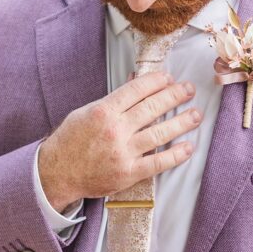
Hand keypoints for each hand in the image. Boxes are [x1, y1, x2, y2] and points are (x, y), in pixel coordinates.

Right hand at [37, 71, 201, 208]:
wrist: (57, 172)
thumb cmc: (71, 141)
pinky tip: (188, 147)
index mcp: (103, 111)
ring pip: (160, 133)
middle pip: (152, 108)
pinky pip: (158, 162)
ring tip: (196, 115)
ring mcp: (123, 152)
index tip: (169, 78)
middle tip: (189, 89)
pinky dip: (176, 155)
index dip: (156, 81)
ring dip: (182, 122)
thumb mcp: (86, 112)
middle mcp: (115, 130)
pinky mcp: (128, 173)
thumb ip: (113, 100)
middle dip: (174, 96)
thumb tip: (135, 82)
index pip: (137, 90)